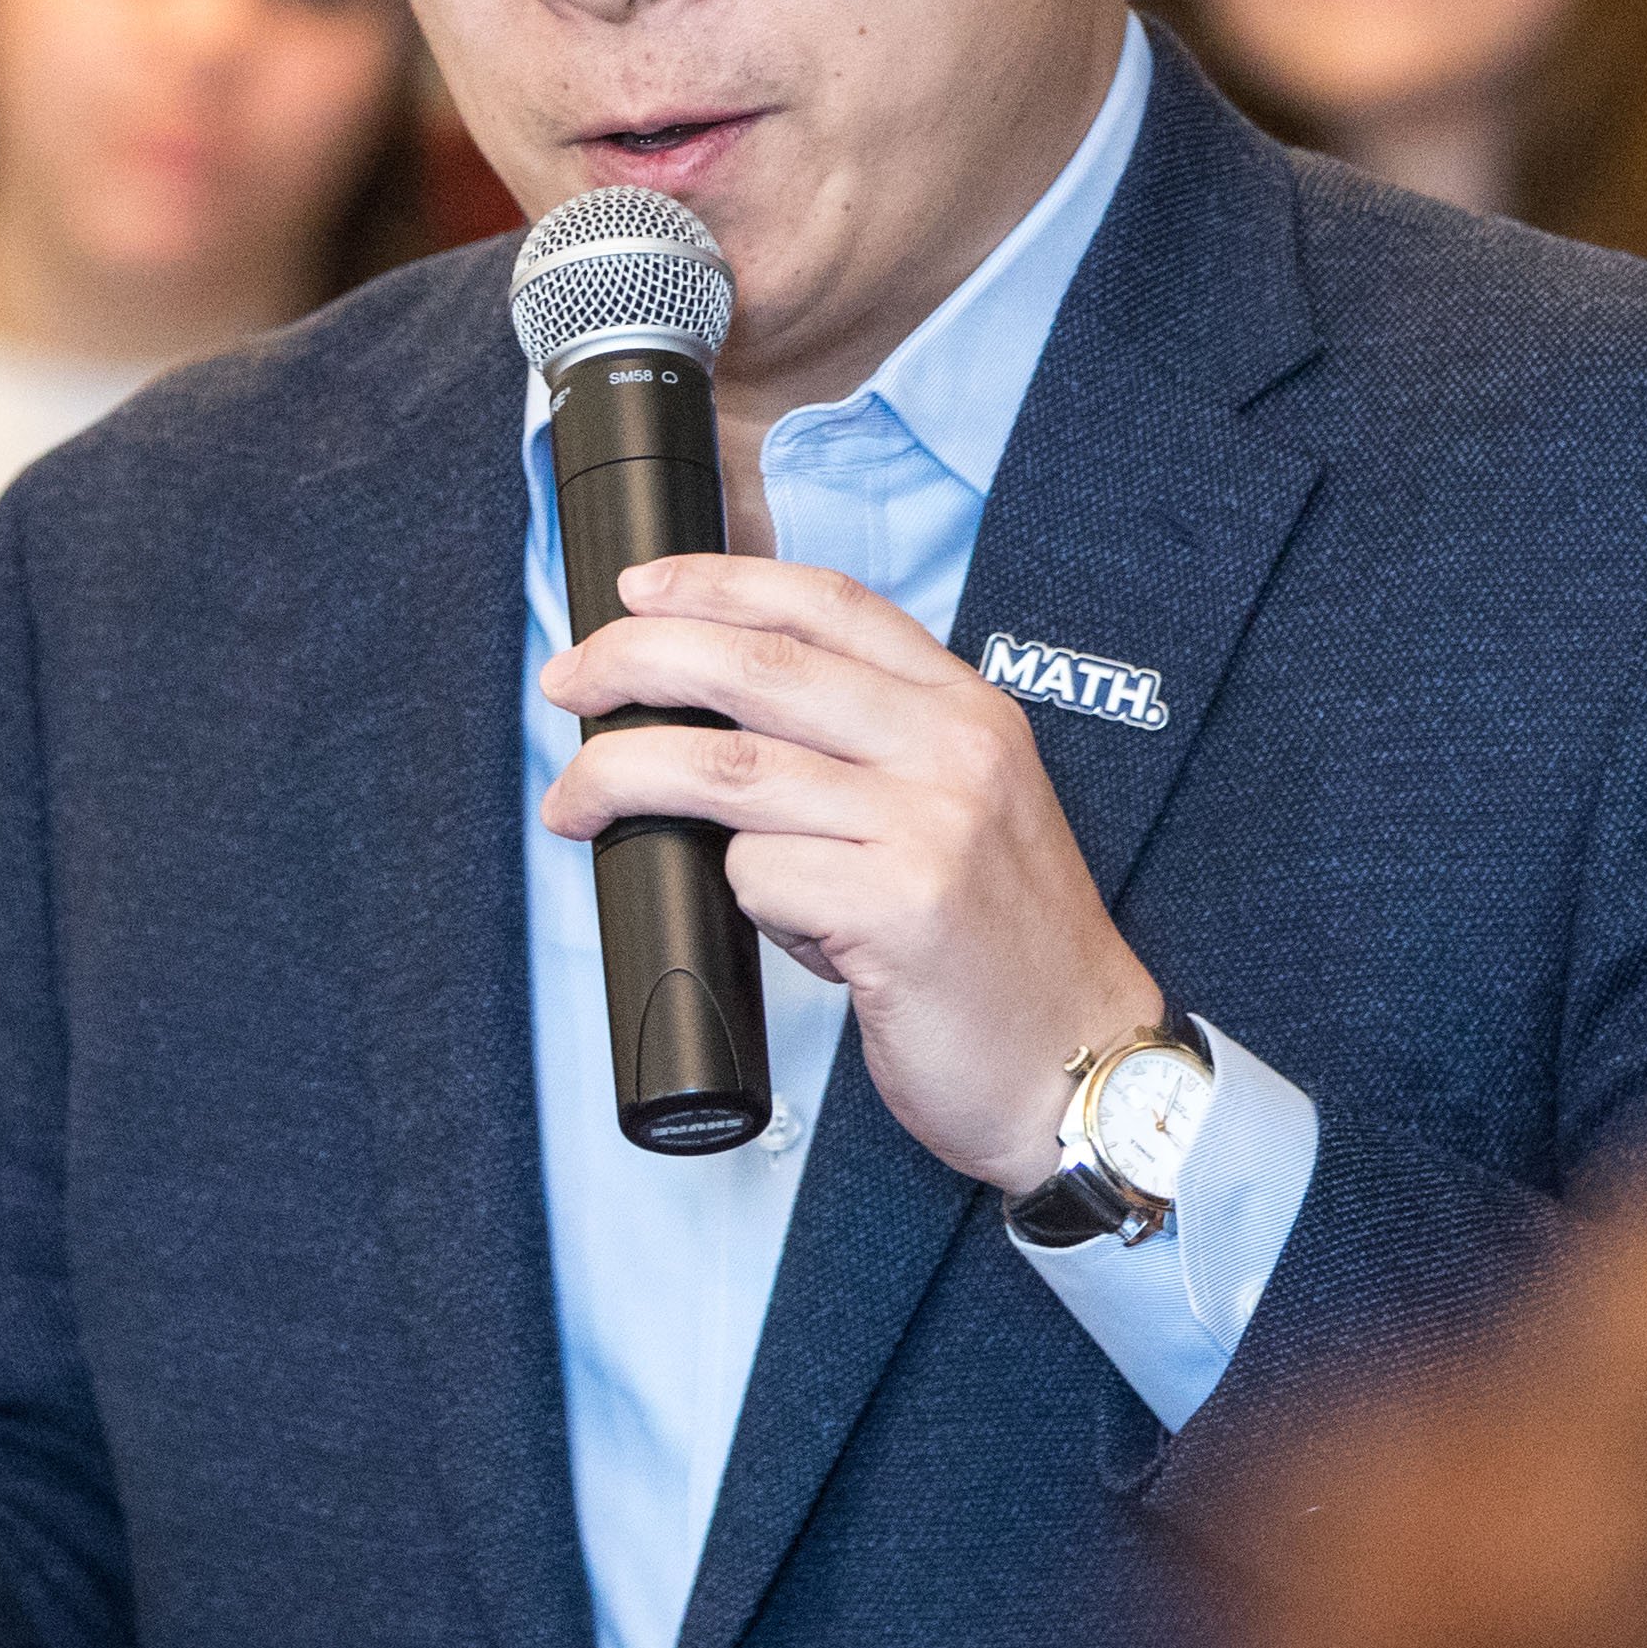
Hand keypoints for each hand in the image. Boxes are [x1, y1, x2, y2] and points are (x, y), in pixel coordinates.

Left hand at [540, 553, 1161, 1193]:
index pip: (827, 604)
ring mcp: (930, 825)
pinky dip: (737, 892)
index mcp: (968, 710)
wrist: (1079, 1066)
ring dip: (622, 775)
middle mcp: (954, 750)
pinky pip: (759, 874)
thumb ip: (868, 754)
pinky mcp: (900, 907)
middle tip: (567, 684)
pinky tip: (774, 924)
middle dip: (634, 662)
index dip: (717, 581)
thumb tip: (709, 723)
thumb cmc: (997, 950)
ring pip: (728, 766)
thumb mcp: (960, 812)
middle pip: (756, 666)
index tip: (636, 591)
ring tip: (572, 802)